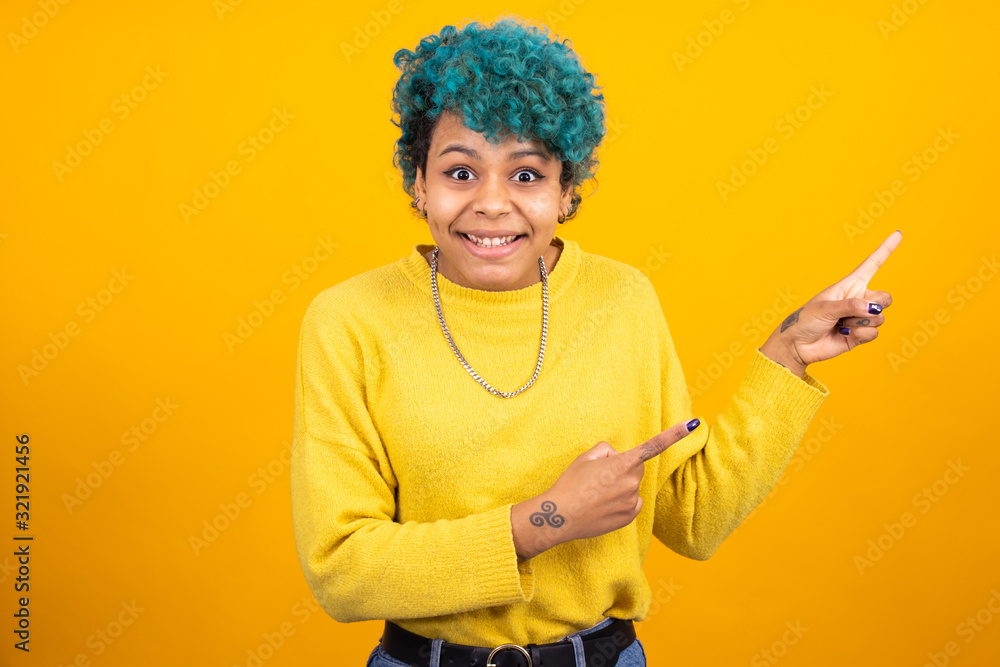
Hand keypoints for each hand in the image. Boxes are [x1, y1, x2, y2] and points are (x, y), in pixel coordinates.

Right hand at [513, 419, 699, 556]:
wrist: (561, 516)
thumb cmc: (570, 484)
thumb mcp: (585, 458)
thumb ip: (606, 450)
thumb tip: (617, 457)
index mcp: (622, 463)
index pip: (654, 445)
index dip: (675, 434)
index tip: (694, 424)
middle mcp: (632, 482)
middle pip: (636, 468)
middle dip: (624, 468)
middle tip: (599, 476)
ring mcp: (631, 501)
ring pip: (632, 486)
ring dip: (620, 486)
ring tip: (596, 493)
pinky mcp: (629, 516)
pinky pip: (632, 502)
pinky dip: (622, 501)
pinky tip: (604, 505)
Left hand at [760, 230, 901, 375]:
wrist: (798, 344)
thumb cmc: (807, 319)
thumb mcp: (825, 307)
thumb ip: (850, 305)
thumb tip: (874, 310)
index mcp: (850, 285)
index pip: (872, 265)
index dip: (885, 249)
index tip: (898, 233)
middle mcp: (859, 300)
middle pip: (886, 298)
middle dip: (875, 305)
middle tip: (854, 312)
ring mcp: (861, 317)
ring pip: (879, 318)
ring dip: (859, 323)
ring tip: (840, 325)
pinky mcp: (861, 334)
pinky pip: (874, 333)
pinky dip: (859, 334)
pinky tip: (844, 334)